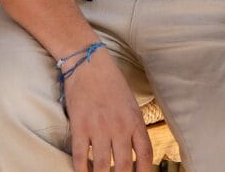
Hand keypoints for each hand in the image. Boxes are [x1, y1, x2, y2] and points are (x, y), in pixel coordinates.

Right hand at [61, 48, 152, 171]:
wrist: (89, 63)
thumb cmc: (111, 82)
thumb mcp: (130, 103)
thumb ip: (134, 126)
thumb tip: (135, 149)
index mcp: (135, 121)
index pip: (145, 155)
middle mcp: (119, 127)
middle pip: (123, 166)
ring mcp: (98, 128)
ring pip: (102, 166)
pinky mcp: (79, 126)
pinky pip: (80, 156)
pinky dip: (81, 169)